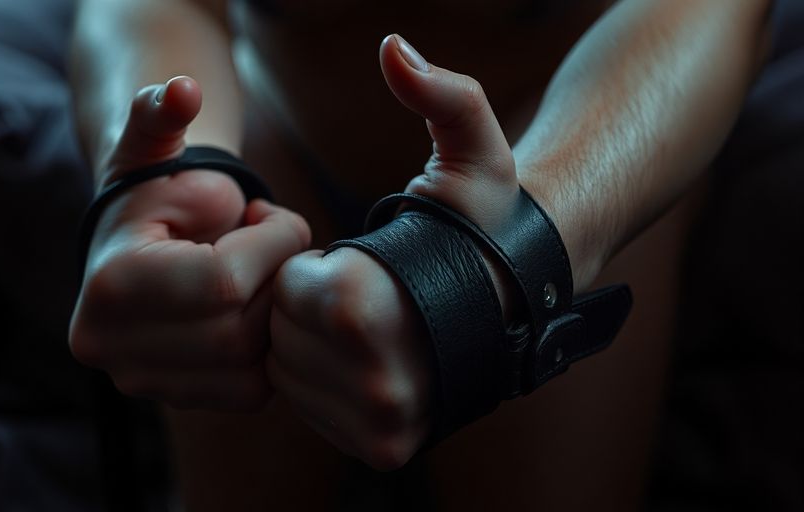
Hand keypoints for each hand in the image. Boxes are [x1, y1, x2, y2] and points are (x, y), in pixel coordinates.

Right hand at [70, 76, 310, 410]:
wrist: (135, 240)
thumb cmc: (158, 189)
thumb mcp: (155, 142)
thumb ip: (162, 112)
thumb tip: (181, 89)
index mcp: (111, 283)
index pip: (224, 282)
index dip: (271, 244)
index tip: (272, 215)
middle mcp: (112, 345)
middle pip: (240, 331)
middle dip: (276, 281)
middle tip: (275, 245)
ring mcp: (138, 381)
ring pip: (251, 368)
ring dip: (275, 316)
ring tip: (260, 275)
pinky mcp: (170, 399)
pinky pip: (250, 391)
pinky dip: (268, 349)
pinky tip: (254, 308)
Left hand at [268, 34, 519, 468]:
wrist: (526, 298)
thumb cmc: (488, 218)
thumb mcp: (473, 143)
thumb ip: (437, 91)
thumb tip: (395, 47)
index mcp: (364, 306)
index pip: (291, 288)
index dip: (322, 268)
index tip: (366, 262)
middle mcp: (373, 378)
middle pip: (285, 337)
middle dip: (315, 309)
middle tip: (368, 295)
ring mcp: (379, 421)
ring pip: (294, 377)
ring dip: (319, 347)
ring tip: (371, 326)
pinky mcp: (382, 447)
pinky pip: (315, 411)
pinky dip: (330, 383)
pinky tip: (369, 358)